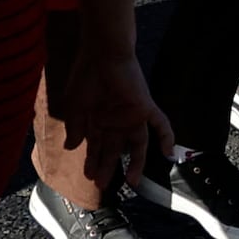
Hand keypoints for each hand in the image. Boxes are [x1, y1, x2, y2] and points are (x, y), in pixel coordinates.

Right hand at [48, 31, 170, 179]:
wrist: (101, 54)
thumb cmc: (85, 76)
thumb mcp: (74, 106)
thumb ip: (75, 128)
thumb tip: (70, 148)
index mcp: (98, 121)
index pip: (97, 147)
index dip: (93, 162)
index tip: (89, 176)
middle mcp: (115, 121)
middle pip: (114, 150)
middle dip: (108, 167)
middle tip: (102, 184)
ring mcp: (131, 116)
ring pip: (137, 145)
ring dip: (135, 163)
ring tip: (132, 181)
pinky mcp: (144, 107)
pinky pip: (160, 123)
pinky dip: (166, 136)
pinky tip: (168, 152)